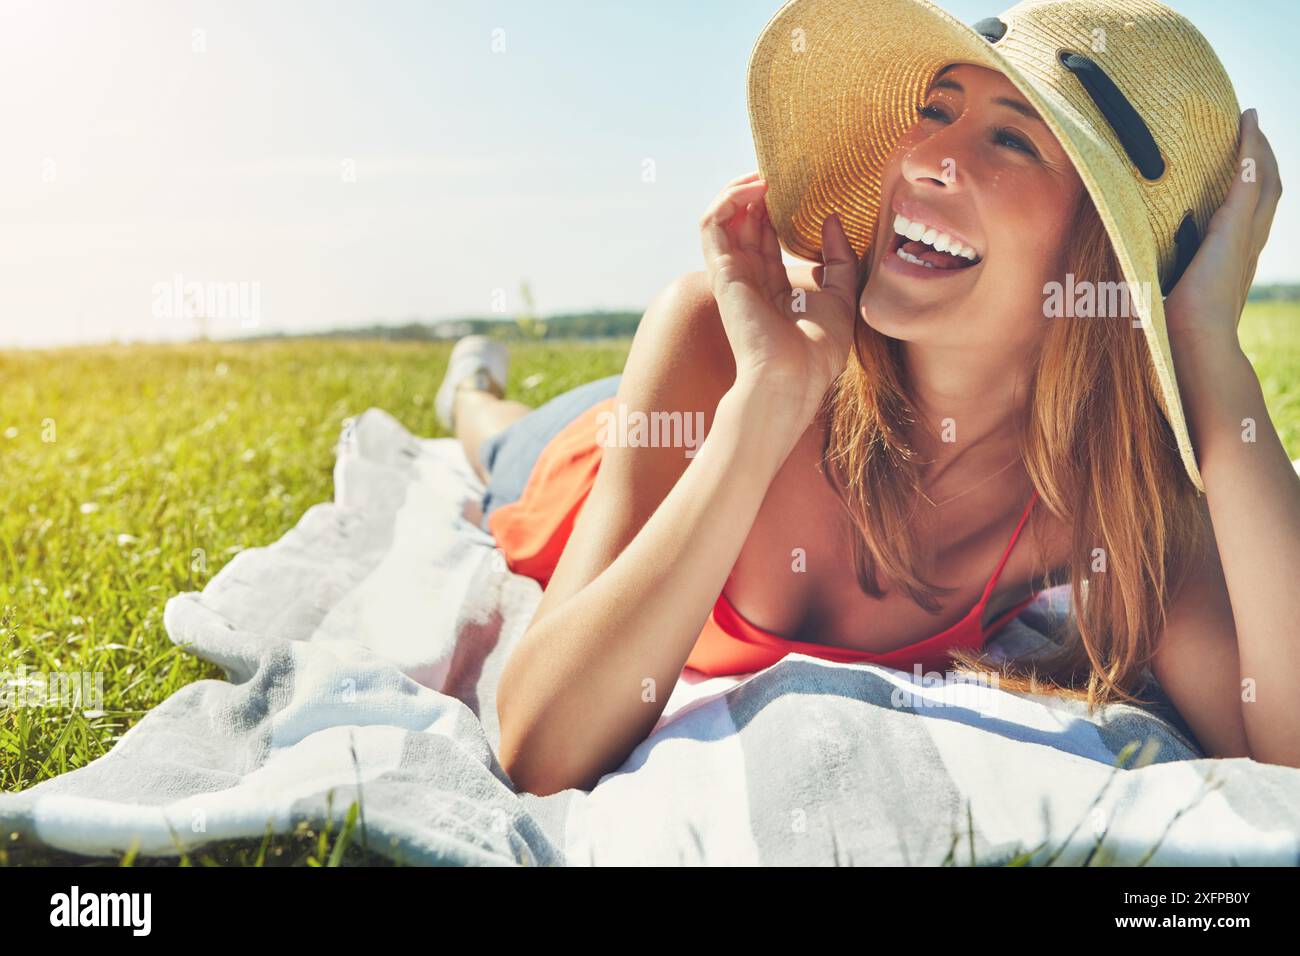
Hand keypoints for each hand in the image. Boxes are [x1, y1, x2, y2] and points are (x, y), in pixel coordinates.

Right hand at [699, 171, 858, 421]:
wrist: (793, 376)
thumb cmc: (817, 350)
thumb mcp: (842, 295)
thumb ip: (838, 258)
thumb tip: (831, 219)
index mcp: (774, 288)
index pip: (768, 237)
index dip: (778, 208)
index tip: (799, 184)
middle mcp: (749, 278)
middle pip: (745, 222)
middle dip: (760, 192)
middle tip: (782, 168)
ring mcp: (733, 273)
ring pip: (724, 217)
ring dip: (741, 189)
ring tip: (767, 173)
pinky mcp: (722, 270)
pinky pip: (713, 224)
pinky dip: (729, 199)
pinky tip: (757, 188)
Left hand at [1164, 109, 1281, 359]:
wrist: (1194, 344)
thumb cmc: (1174, 332)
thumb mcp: (1166, 297)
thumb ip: (1154, 281)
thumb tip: (1112, 281)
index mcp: (1233, 260)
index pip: (1250, 213)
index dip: (1251, 186)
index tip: (1242, 164)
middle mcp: (1247, 245)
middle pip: (1268, 190)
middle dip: (1262, 159)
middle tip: (1251, 131)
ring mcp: (1244, 235)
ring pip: (1265, 179)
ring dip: (1259, 148)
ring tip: (1250, 123)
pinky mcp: (1233, 229)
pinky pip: (1248, 177)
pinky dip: (1250, 148)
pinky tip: (1246, 123)